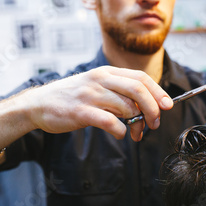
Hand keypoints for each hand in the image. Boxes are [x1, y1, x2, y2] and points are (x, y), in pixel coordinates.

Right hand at [21, 66, 172, 141]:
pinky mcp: (80, 111)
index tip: (168, 105)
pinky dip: (120, 130)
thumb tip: (147, 106)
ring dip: (137, 123)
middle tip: (155, 123)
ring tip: (136, 133)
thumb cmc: (72, 97)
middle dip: (153, 108)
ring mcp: (90, 94)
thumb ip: (119, 93)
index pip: (141, 77)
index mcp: (107, 72)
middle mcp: (100, 79)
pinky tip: (120, 133)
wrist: (38, 104)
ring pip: (127, 106)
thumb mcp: (97, 86)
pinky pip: (109, 121)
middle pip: (138, 89)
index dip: (158, 91)